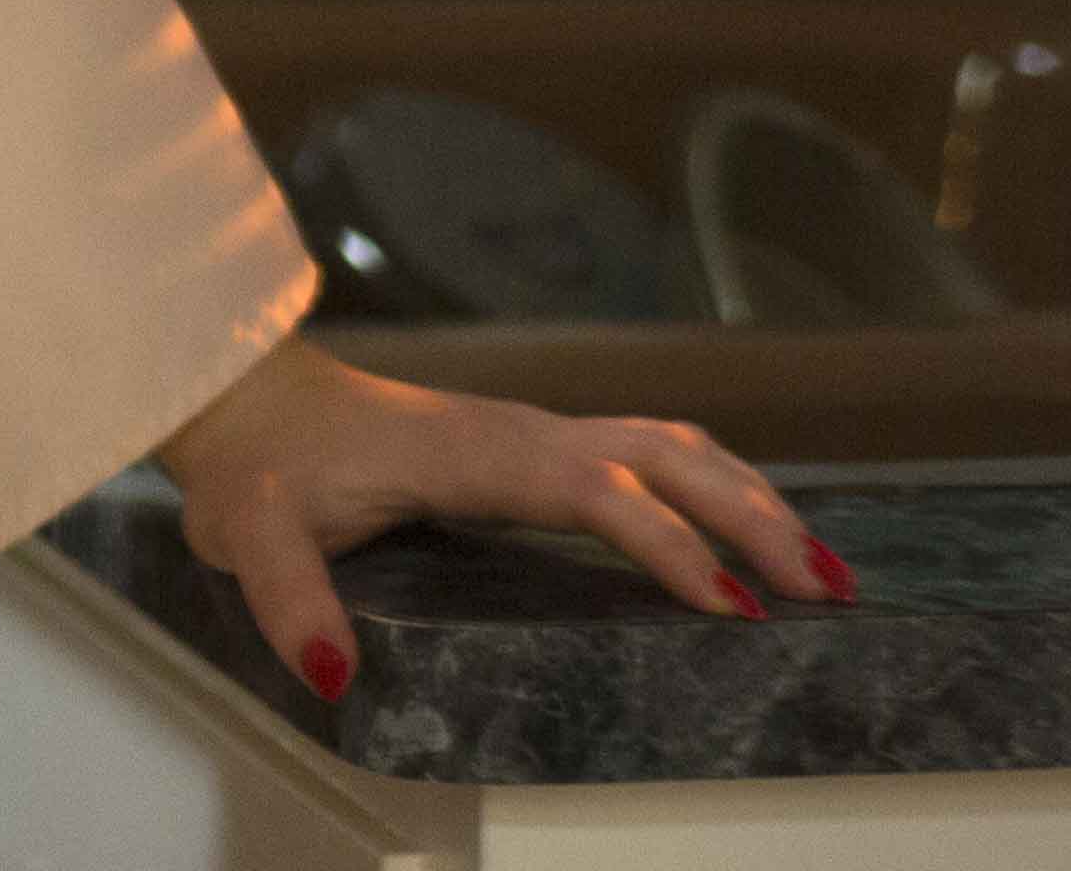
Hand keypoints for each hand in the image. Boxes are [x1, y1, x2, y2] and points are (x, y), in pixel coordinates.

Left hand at [154, 333, 855, 701]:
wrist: (242, 394)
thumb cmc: (257, 466)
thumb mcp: (251, 536)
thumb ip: (289, 602)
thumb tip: (335, 674)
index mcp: (471, 455)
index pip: (594, 491)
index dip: (664, 544)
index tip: (727, 607)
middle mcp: (521, 434)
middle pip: (664, 458)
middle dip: (751, 519)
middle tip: (828, 594)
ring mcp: (535, 433)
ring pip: (670, 447)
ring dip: (751, 498)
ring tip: (824, 571)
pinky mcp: (537, 445)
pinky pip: (650, 453)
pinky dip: (717, 484)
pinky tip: (755, 527)